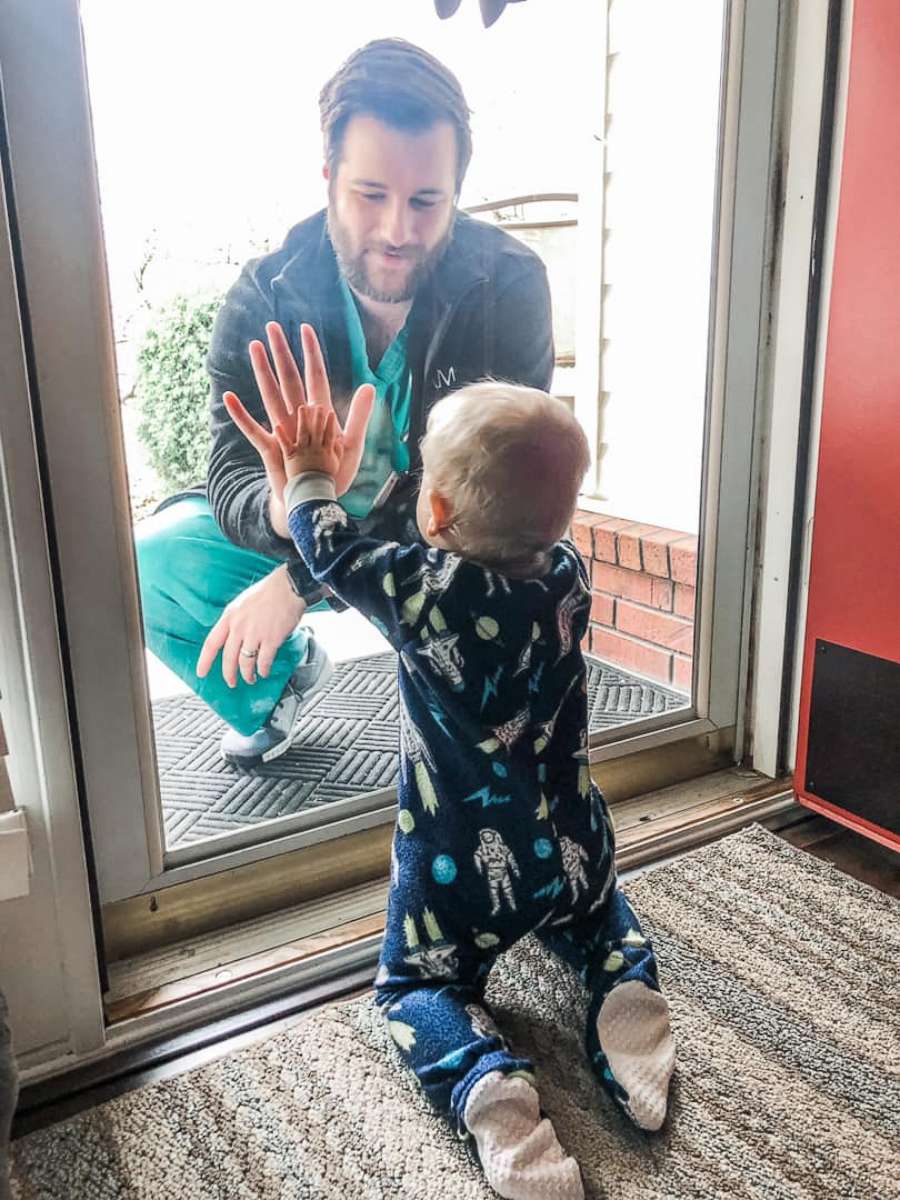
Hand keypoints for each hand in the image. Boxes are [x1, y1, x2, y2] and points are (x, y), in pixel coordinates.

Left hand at [196, 564, 306, 686]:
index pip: (211, 643)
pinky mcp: (271, 639)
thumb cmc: (268, 592)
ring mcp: (254, 634)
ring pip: (245, 663)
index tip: (201, 673)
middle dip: (229, 674)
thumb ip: (236, 620)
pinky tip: (264, 671)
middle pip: (228, 658)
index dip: (205, 661)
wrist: (288, 587)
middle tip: (231, 682)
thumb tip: (234, 637)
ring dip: (247, 675)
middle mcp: (239, 627)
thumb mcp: (242, 603)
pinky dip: (263, 670)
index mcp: (230, 616)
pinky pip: (263, 661)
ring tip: (250, 678)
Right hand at [223, 322, 374, 500]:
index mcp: (318, 414)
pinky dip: (241, 415)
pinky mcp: (271, 448)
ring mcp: (282, 430)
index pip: (315, 376)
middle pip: (289, 378)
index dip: (311, 354)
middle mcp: (298, 417)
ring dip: (263, 371)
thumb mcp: (352, 444)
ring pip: (271, 394)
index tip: (305, 329)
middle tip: (272, 326)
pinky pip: (252, 429)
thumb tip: (370, 385)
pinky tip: (229, 398)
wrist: (315, 500)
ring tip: (254, 347)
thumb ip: (360, 416)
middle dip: (282, 353)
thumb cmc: (333, 474)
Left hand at [275, 403, 343, 480]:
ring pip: (303, 433)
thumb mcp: (336, 466)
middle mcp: (315, 450)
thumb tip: (338, 439)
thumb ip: (337, 451)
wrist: (310, 496)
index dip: (330, 423)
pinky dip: (282, 436)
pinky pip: (285, 445)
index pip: (330, 434)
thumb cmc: (324, 481)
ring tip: (302, 408)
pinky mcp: (290, 457)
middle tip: (318, 406)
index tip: (330, 412)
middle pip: (318, 430)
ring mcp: (302, 453)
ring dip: (303, 420)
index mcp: (327, 452)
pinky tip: (277, 426)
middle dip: (318, 417)